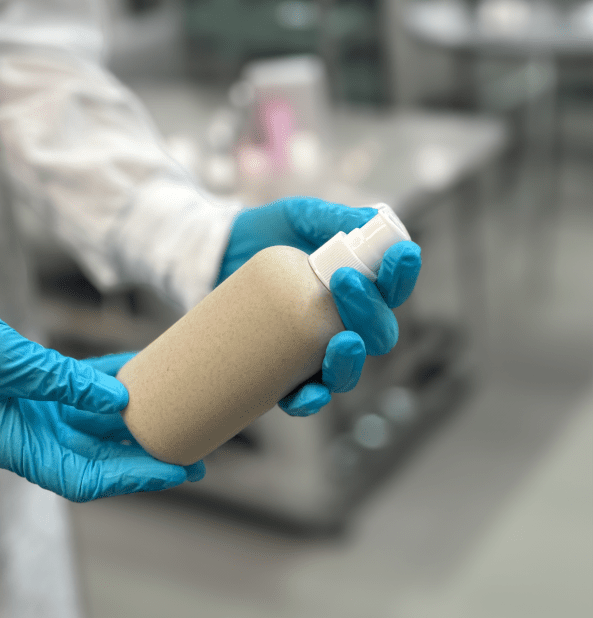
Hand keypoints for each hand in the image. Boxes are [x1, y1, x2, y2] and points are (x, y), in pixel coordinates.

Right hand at [0, 259, 203, 499]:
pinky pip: (81, 391)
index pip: (84, 477)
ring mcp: (29, 411)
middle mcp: (25, 435)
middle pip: (97, 458)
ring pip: (93, 426)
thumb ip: (63, 382)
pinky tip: (142, 370)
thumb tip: (119, 399)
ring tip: (178, 414)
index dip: (134, 478)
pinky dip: (110, 383)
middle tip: (197, 451)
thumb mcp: (4, 360)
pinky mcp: (30, 384)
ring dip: (132, 421)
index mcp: (11, 445)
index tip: (178, 469)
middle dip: (144, 456)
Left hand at [215, 197, 420, 415]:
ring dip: (350, 363)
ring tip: (343, 341)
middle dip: (371, 312)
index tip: (400, 255)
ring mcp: (314, 350)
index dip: (402, 274)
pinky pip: (306, 397)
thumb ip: (333, 219)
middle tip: (345, 281)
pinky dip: (310, 401)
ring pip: (348, 371)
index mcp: (358, 285)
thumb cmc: (266, 232)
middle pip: (378, 333)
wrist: (215, 255)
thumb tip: (371, 221)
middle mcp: (344, 322)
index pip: (393, 286)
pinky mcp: (283, 370)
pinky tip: (309, 393)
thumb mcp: (299, 216)